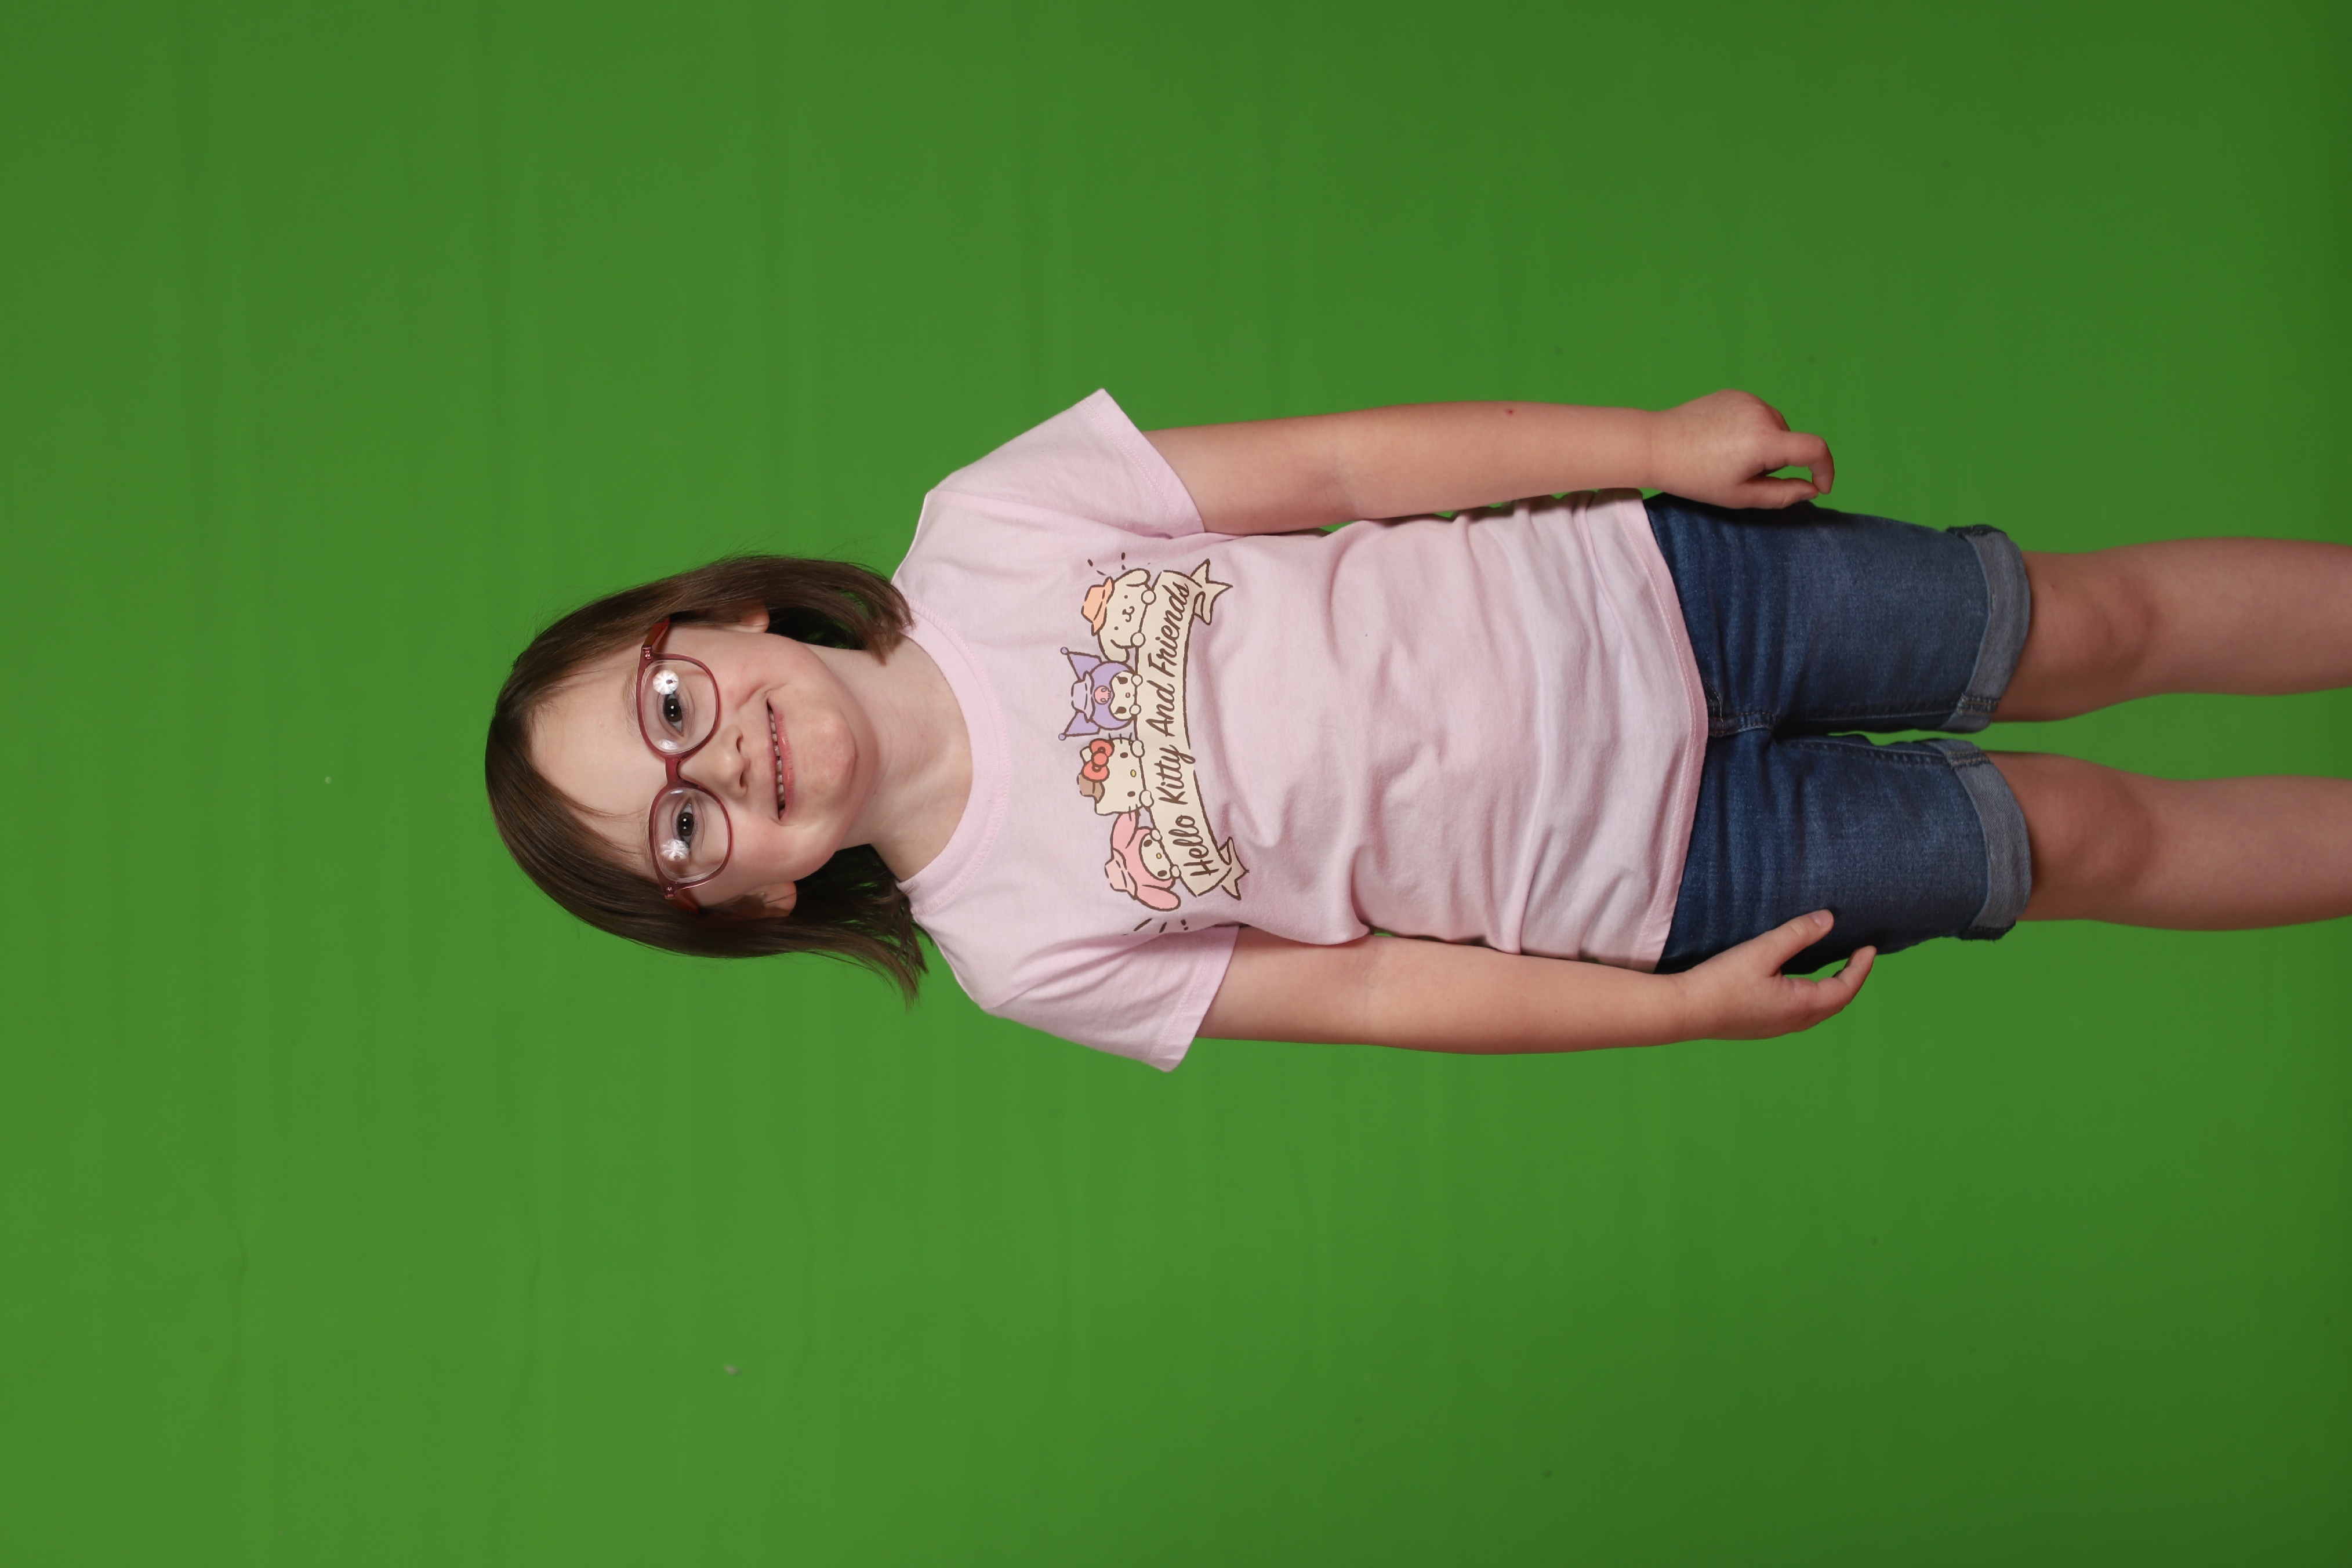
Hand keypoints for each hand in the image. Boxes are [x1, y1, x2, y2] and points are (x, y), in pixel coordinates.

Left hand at [1651, 389, 1834, 508]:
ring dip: (1764, 446)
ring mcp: (1749, 400)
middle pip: (1790, 441)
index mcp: (1765, 441)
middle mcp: (1762, 413)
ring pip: (1775, 429)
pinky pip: (1757, 416)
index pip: (1815, 449)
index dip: (1825, 470)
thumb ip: (1782, 495)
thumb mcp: (1740, 496)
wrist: (1656, 445)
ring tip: (1726, 457)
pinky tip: (1721, 441)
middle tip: (1739, 474)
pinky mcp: (1735, 394)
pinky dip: (1750, 431)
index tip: (1819, 487)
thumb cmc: (1695, 476)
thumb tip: (1810, 489)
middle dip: (1776, 462)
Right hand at [1667, 911, 1874, 1039]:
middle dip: (1850, 980)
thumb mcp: (1762, 951)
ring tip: (1834, 970)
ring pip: (1818, 1011)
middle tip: (1856, 958)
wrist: (1684, 1011)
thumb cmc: (1721, 982)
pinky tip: (1798, 985)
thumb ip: (1797, 934)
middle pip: (1836, 1003)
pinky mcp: (1761, 1027)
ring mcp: (1776, 1027)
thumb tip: (1828, 920)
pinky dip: (1812, 998)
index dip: (1861, 968)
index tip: (1869, 948)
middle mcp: (1793, 1021)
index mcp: (1800, 1005)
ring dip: (1832, 991)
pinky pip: (1800, 1014)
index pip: (1845, 988)